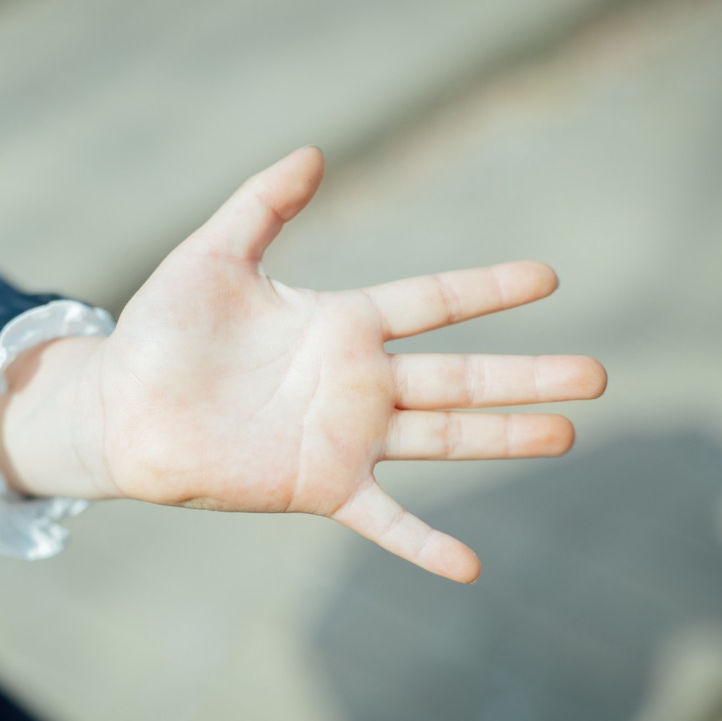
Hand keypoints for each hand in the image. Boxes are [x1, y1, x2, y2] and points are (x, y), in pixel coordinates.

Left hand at [0, 147, 605, 582]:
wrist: (122, 407)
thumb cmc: (162, 329)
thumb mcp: (214, 255)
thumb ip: (264, 204)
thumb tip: (315, 151)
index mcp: (341, 323)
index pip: (432, 301)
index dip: (488, 288)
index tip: (548, 277)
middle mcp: (357, 381)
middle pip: (461, 376)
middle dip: (529, 375)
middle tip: (599, 374)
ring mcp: (345, 438)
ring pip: (443, 438)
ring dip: (505, 438)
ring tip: (567, 435)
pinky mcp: (319, 486)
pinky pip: (383, 520)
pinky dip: (424, 544)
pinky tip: (470, 567)